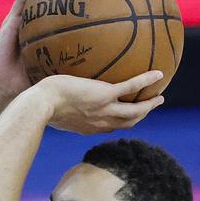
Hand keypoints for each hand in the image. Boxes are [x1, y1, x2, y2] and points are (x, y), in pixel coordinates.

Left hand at [35, 70, 165, 134]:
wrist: (41, 104)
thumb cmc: (39, 105)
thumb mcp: (50, 110)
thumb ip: (57, 108)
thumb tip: (52, 99)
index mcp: (88, 127)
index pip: (108, 127)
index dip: (119, 123)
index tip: (125, 116)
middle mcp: (100, 122)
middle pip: (127, 123)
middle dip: (141, 117)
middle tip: (150, 108)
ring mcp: (105, 109)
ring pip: (135, 111)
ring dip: (150, 105)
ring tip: (160, 97)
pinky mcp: (105, 95)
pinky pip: (132, 87)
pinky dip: (147, 81)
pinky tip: (159, 74)